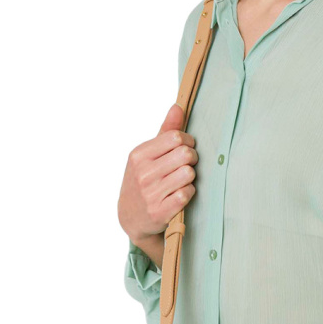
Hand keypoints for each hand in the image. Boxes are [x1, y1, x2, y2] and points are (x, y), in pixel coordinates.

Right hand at [117, 103, 198, 267]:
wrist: (131, 217)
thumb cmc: (143, 180)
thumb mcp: (147, 155)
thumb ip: (165, 131)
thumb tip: (178, 106)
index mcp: (139, 155)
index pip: (176, 137)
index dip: (188, 142)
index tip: (185, 149)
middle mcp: (143, 173)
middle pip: (185, 154)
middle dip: (192, 158)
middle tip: (187, 164)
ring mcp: (151, 193)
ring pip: (188, 174)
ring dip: (191, 177)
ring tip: (182, 179)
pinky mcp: (160, 211)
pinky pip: (187, 193)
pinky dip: (189, 193)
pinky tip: (181, 193)